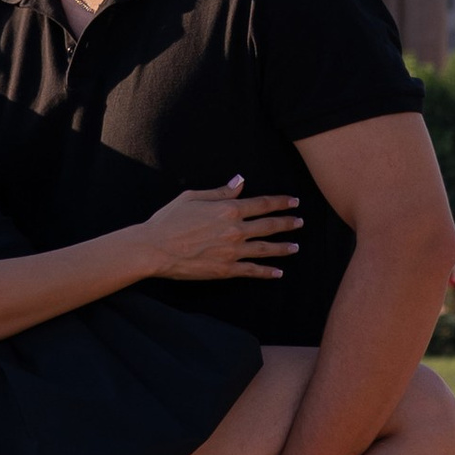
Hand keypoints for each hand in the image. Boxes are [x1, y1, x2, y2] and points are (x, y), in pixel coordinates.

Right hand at [142, 179, 301, 284]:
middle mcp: (235, 230)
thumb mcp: (192, 197)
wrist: (154, 249)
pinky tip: (278, 272)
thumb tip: (240, 181)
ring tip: (296, 246)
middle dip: (287, 223)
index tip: (294, 202)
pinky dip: (266, 272)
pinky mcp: (225, 270)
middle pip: (269, 226)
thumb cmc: (169, 220)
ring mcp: (232, 252)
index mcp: (228, 209)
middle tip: (300, 222)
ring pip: (265, 249)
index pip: (262, 204)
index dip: (280, 202)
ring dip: (283, 247)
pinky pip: (251, 271)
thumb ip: (220, 191)